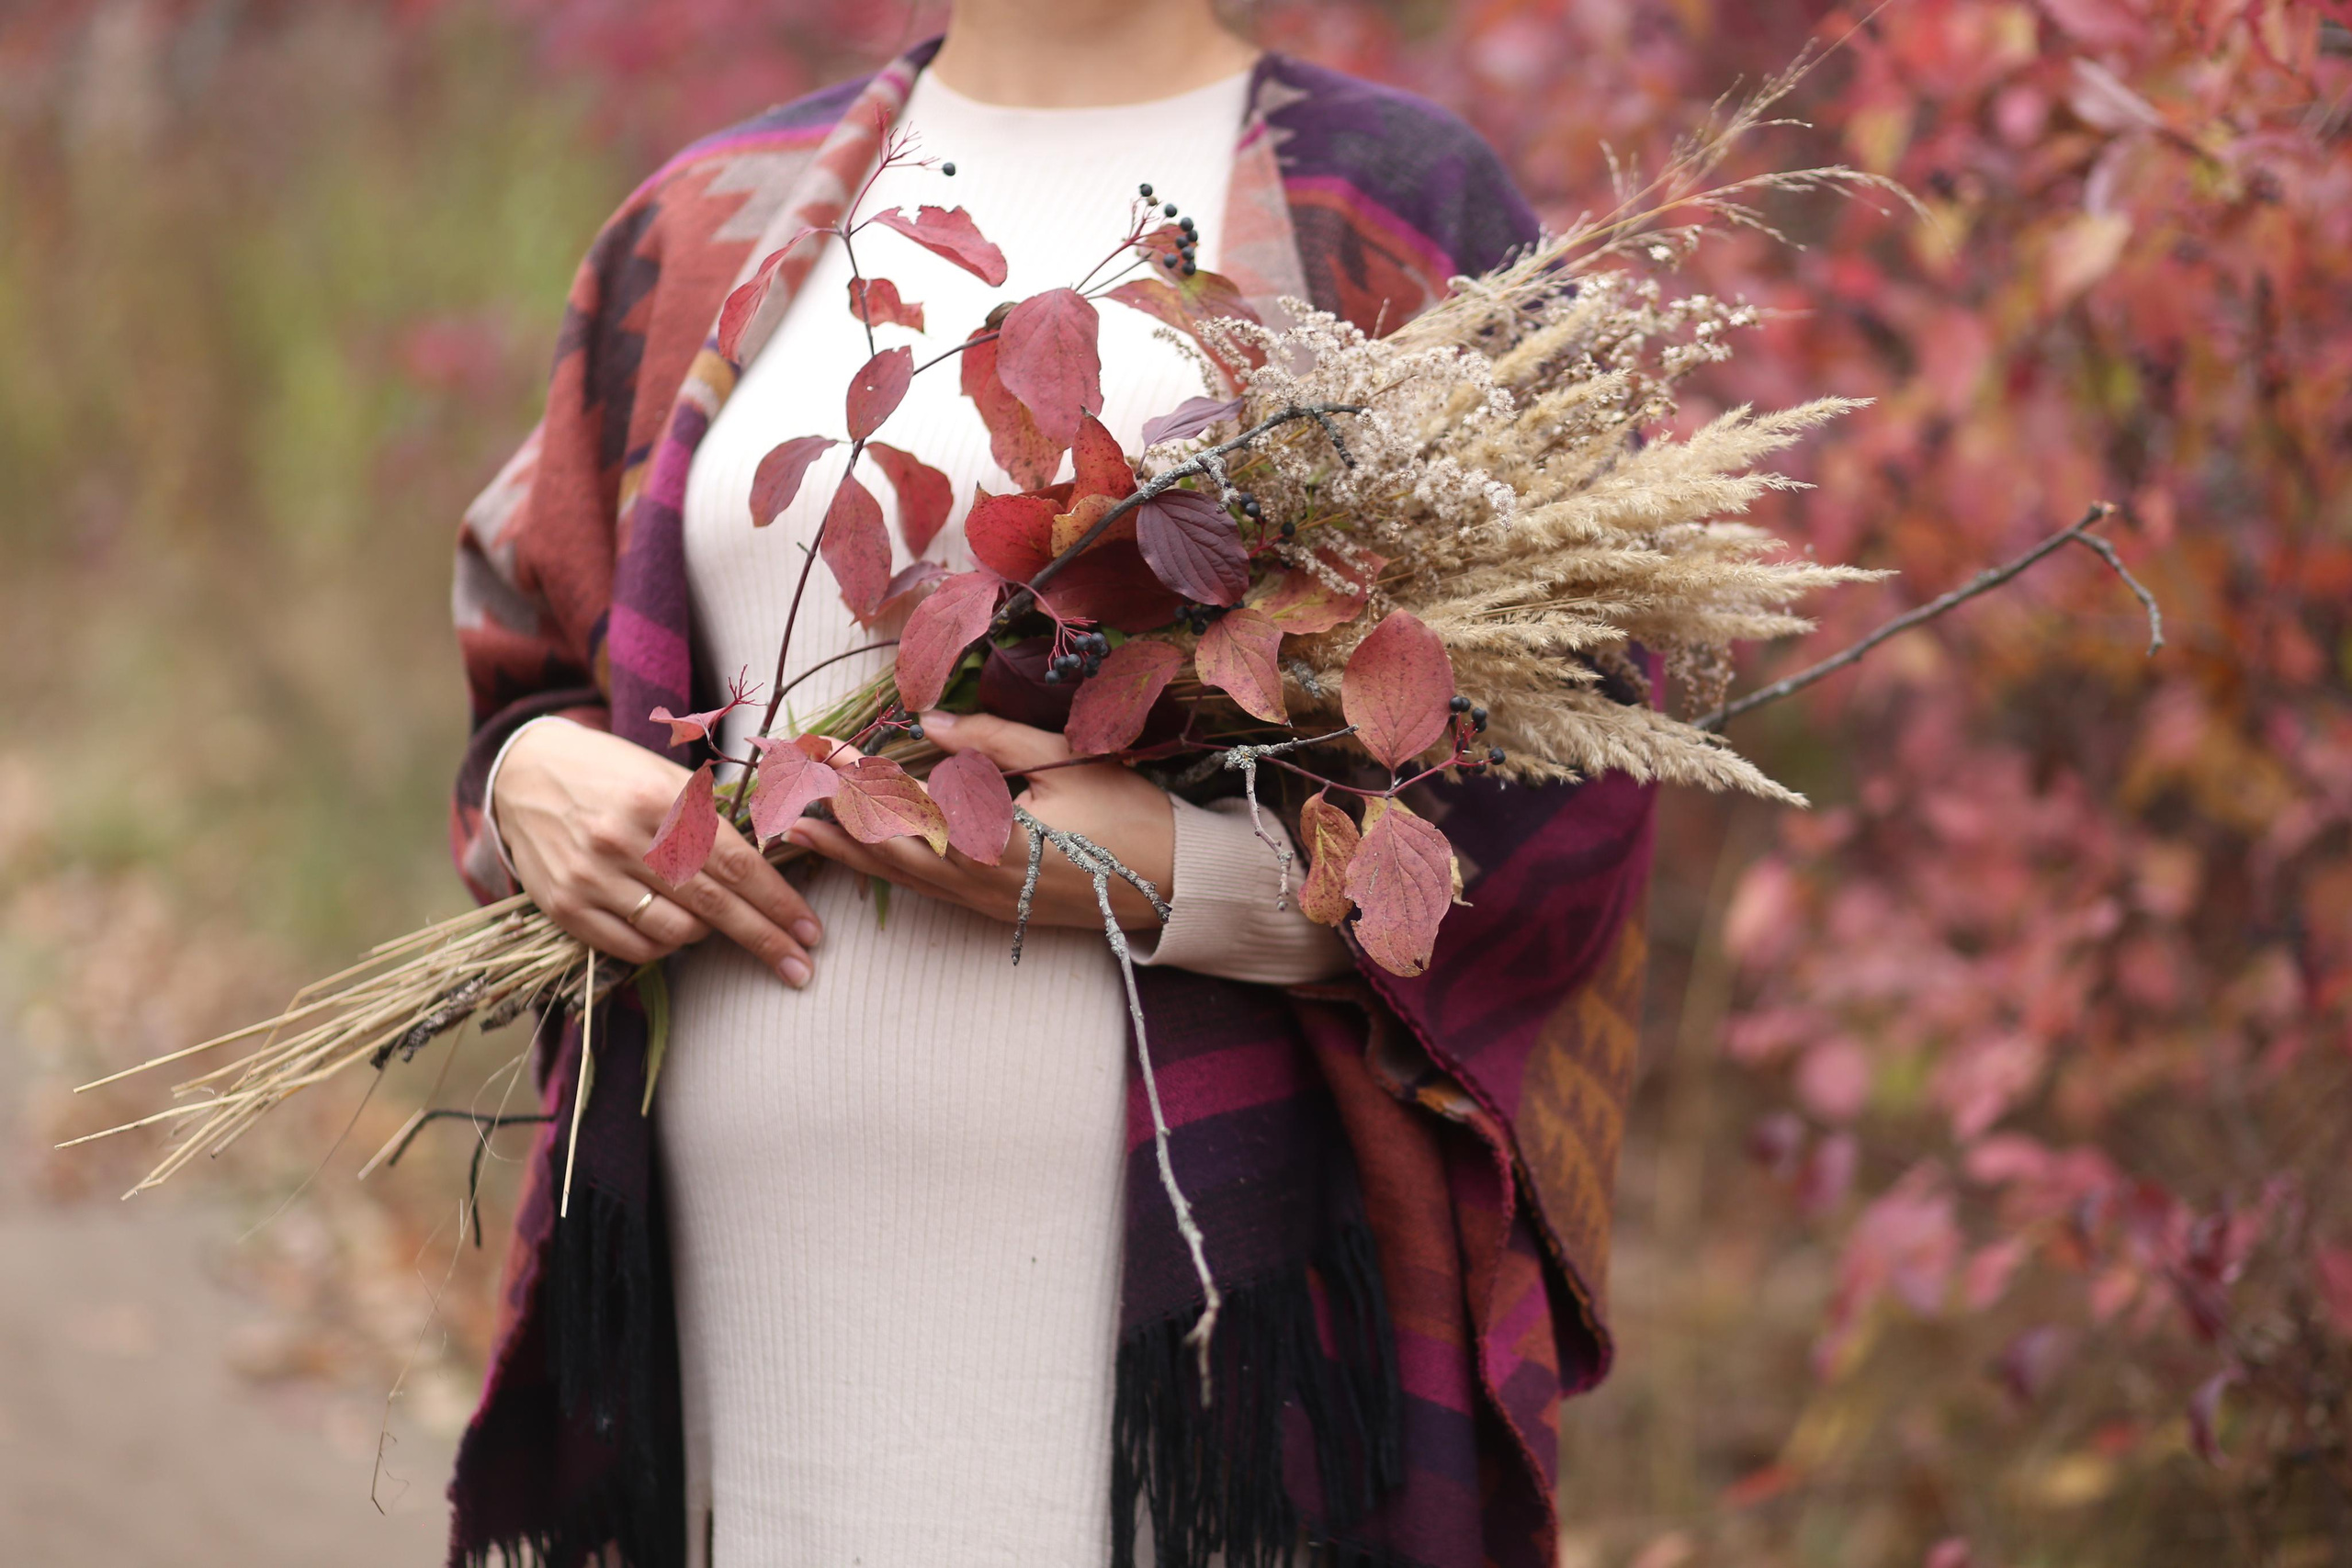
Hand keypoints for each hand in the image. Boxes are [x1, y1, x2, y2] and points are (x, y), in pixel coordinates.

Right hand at [491, 719, 824, 985]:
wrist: (524, 773)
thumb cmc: (614, 775)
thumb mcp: (666, 778)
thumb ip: (712, 820)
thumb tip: (771, 869)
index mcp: (660, 799)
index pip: (736, 863)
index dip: (778, 901)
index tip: (811, 930)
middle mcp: (625, 839)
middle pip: (713, 905)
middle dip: (764, 939)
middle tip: (802, 966)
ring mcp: (591, 876)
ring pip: (675, 933)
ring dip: (708, 936)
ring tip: (717, 925)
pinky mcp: (565, 907)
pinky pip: (633, 948)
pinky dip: (664, 947)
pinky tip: (674, 932)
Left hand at [784, 710, 1174, 931]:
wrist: (1174, 884)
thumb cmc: (1128, 815)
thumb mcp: (1064, 761)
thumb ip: (992, 741)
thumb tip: (927, 723)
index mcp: (989, 842)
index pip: (905, 807)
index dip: (857, 779)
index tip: (821, 754)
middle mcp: (976, 881)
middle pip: (887, 849)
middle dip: (836, 819)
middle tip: (786, 794)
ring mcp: (984, 902)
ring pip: (901, 877)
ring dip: (850, 854)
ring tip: (802, 833)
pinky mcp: (995, 910)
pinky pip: (927, 891)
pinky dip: (888, 872)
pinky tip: (865, 860)